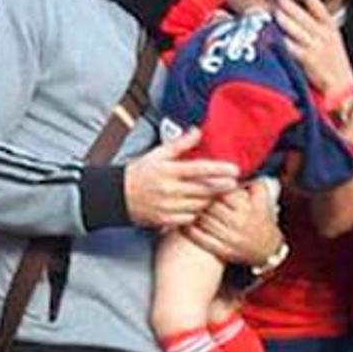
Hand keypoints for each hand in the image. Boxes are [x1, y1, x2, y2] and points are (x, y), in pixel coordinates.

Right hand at [124, 128, 240, 228]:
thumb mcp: (157, 154)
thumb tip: (198, 131)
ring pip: (199, 205)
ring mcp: (167, 206)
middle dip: (221, 187)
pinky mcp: (165, 220)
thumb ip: (180, 144)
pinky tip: (198, 206)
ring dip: (209, 200)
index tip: (235, 170)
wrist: (117, 195)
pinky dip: (196, 213)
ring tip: (216, 194)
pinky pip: (189, 218)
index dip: (219, 170)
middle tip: (233, 184)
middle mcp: (169, 189)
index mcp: (168, 171)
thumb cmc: (139, 173)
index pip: (199, 169)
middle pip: (204, 189)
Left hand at [186, 180, 281, 264]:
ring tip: (181, 205)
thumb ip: (254, 183)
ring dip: (191, 213)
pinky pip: (201, 239)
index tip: (200, 180)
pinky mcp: (223, 250)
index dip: (211, 186)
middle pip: (211, 207)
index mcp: (248, 208)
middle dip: (198, 198)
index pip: (224, 193)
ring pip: (204, 221)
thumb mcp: (264, 200)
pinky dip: (190, 230)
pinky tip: (182, 222)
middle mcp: (239, 223)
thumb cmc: (262, 220)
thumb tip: (243, 168)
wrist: (267, 250)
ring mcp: (230, 238)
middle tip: (185, 191)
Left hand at [274, 0, 352, 100]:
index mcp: (333, 33)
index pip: (323, 13)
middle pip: (306, 18)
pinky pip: (293, 47)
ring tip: (275, 13)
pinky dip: (284, 42)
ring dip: (286, 21)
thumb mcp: (335, 49)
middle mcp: (325, 38)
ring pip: (298, 30)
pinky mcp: (309, 59)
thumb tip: (305, 28)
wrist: (343, 89)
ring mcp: (317, 48)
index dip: (313, 1)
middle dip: (292, 7)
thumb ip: (322, 37)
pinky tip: (274, 37)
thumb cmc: (336, 70)